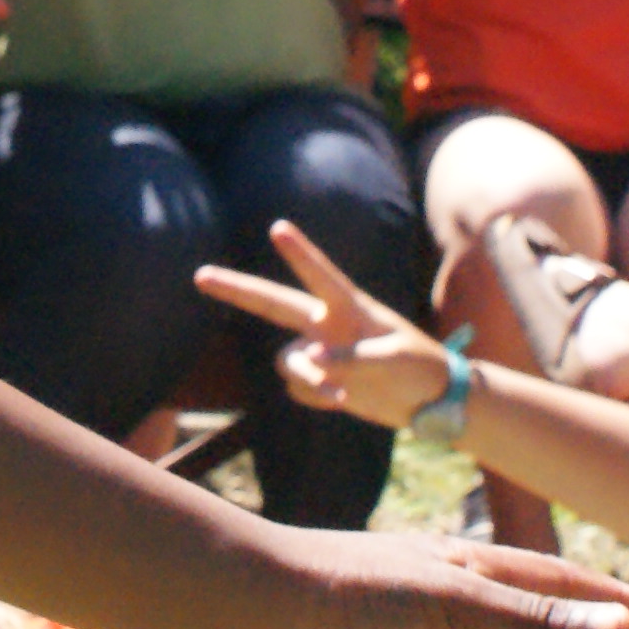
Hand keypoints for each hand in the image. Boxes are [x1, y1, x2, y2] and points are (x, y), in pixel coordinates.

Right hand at [195, 218, 453, 427]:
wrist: (427, 400)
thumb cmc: (418, 367)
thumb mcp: (392, 360)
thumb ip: (351, 358)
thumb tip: (313, 361)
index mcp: (351, 306)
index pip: (321, 275)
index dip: (299, 252)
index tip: (278, 227)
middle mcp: (326, 322)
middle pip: (273, 302)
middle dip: (236, 289)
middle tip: (200, 275)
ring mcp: (319, 349)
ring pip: (288, 362)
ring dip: (307, 379)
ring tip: (339, 394)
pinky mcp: (317, 377)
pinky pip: (298, 388)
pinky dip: (317, 397)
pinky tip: (342, 398)